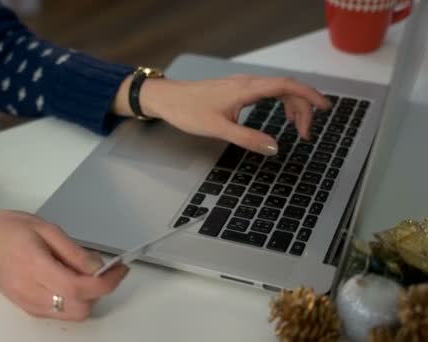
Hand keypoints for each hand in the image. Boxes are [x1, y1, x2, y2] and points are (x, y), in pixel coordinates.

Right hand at [0, 202, 128, 320]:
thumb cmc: (7, 230)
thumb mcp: (45, 228)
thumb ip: (73, 251)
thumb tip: (98, 267)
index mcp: (35, 267)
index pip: (79, 288)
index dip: (106, 282)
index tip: (119, 269)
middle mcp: (31, 292)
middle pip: (80, 309)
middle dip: (99, 292)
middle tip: (105, 270)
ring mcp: (29, 304)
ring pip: (72, 315)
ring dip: (87, 297)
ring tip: (85, 272)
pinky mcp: (28, 308)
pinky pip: (60, 313)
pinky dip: (73, 300)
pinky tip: (70, 279)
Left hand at [113, 74, 330, 155]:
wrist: (167, 99)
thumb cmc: (188, 111)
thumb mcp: (218, 129)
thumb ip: (248, 139)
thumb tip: (274, 148)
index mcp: (246, 89)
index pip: (286, 86)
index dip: (309, 95)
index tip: (324, 108)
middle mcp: (248, 83)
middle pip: (286, 89)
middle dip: (302, 109)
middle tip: (306, 134)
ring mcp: (242, 85)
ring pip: (277, 91)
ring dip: (291, 107)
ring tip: (297, 129)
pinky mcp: (237, 90)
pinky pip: (267, 93)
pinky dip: (279, 104)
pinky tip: (280, 117)